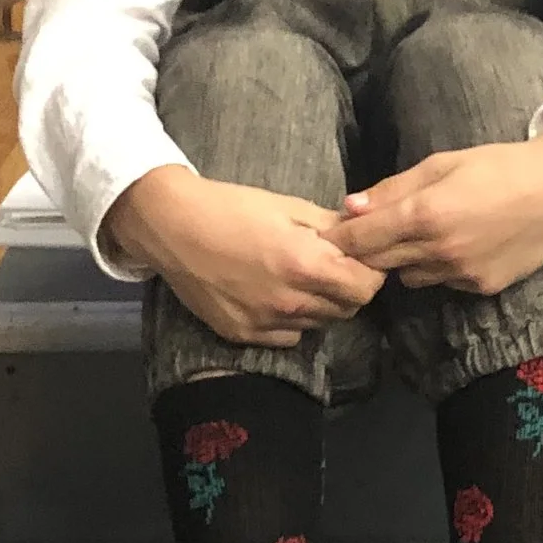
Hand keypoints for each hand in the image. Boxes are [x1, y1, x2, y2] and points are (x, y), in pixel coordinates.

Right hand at [104, 165, 382, 346]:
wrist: (171, 226)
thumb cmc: (231, 208)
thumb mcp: (289, 207)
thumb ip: (333, 228)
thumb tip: (365, 235)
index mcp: (305, 266)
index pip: (366, 288)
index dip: (370, 272)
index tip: (361, 259)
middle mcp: (289, 302)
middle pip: (346, 309)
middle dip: (349, 288)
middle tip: (333, 266)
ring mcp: (264, 323)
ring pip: (317, 323)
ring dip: (320, 304)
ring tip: (300, 277)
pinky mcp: (242, 334)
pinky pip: (287, 336)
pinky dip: (292, 320)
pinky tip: (275, 294)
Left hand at [328, 120, 542, 296]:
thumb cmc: (498, 166)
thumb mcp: (442, 164)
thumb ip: (393, 189)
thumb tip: (348, 206)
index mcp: (424, 214)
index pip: (361, 239)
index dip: (339, 239)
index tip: (325, 237)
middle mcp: (438, 251)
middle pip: (379, 264)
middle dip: (366, 253)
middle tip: (364, 239)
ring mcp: (460, 273)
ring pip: (409, 278)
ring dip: (404, 261)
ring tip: (421, 237)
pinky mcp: (480, 288)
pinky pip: (443, 282)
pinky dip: (440, 268)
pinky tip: (459, 245)